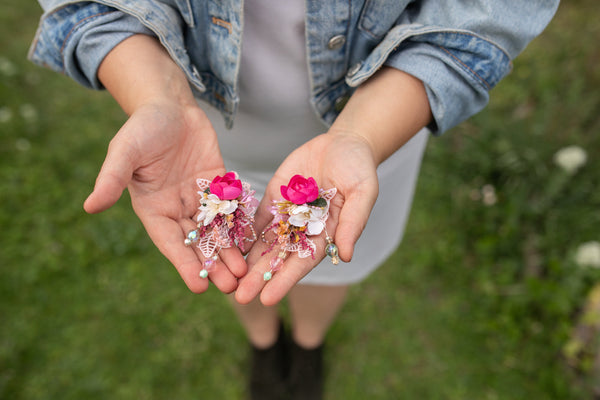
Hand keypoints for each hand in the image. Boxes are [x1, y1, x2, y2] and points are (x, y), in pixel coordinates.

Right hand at [83, 101, 246, 293]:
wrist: (170, 105)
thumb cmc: (143, 126)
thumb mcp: (125, 150)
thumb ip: (112, 178)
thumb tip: (89, 206)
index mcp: (153, 208)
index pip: (170, 242)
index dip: (184, 264)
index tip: (199, 286)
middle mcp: (177, 208)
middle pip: (197, 242)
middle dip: (213, 264)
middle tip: (231, 286)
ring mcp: (199, 198)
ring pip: (216, 231)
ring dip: (229, 252)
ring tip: (245, 273)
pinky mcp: (218, 185)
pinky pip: (230, 209)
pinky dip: (240, 226)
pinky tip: (254, 242)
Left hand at [235, 131, 378, 304]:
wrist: (343, 144)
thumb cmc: (359, 169)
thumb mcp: (363, 192)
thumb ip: (353, 222)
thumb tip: (347, 255)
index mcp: (325, 234)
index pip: (302, 263)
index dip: (285, 280)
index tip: (267, 298)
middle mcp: (302, 230)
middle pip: (278, 257)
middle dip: (259, 277)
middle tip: (240, 296)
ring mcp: (286, 214)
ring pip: (263, 242)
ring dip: (247, 260)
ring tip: (228, 279)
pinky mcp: (274, 198)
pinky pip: (256, 218)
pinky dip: (241, 232)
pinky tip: (224, 245)